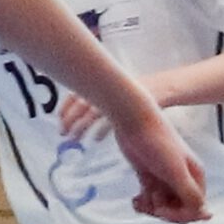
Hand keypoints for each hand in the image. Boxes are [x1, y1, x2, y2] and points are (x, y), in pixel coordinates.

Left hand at [61, 69, 176, 143]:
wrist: (165, 87)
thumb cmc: (139, 94)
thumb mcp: (118, 92)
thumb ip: (102, 99)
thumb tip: (84, 113)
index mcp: (103, 83)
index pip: (77, 93)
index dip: (65, 106)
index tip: (58, 119)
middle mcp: (108, 88)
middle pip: (81, 103)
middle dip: (69, 118)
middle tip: (62, 134)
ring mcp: (118, 96)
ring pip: (93, 112)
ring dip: (80, 126)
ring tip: (73, 139)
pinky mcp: (129, 106)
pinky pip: (111, 120)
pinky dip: (101, 130)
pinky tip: (95, 140)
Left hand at [115, 109, 207, 223]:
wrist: (135, 121)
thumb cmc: (158, 142)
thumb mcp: (176, 171)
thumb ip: (190, 193)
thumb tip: (206, 215)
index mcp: (195, 178)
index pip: (195, 209)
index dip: (180, 215)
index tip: (161, 210)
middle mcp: (183, 179)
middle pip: (179, 210)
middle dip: (165, 212)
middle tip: (151, 203)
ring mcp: (165, 179)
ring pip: (164, 206)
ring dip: (152, 209)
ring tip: (139, 200)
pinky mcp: (149, 177)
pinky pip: (150, 199)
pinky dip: (143, 204)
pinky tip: (134, 200)